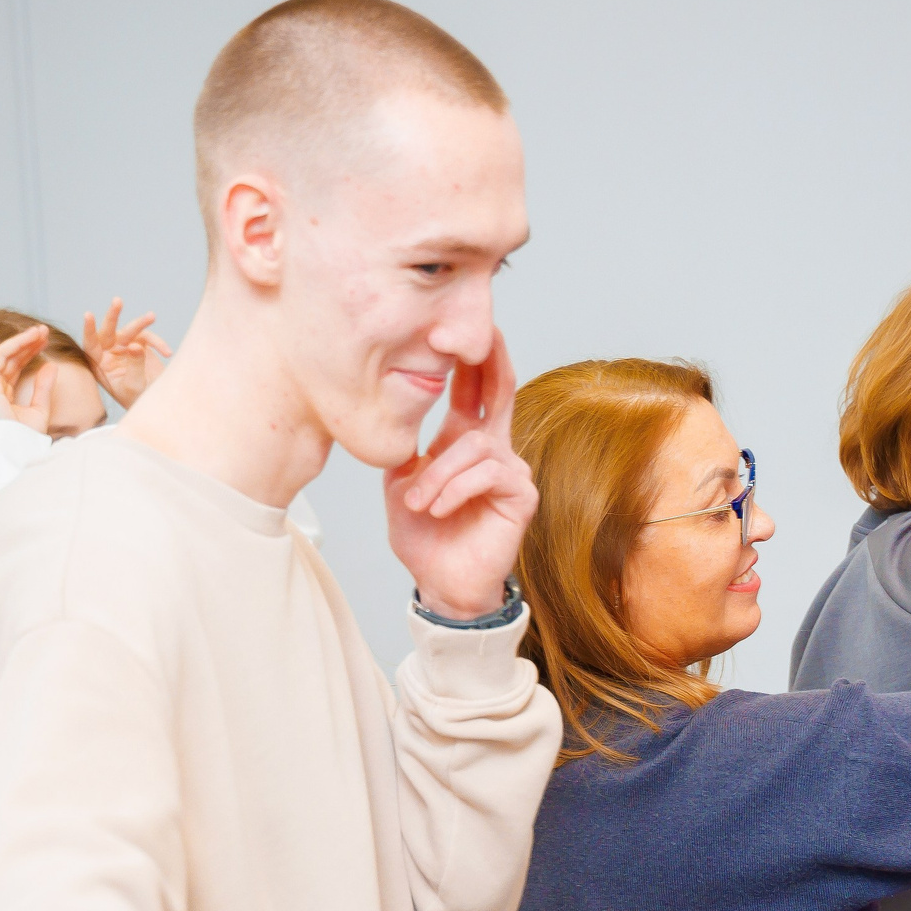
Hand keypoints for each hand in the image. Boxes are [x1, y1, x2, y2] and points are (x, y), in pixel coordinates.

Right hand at [0, 322, 52, 433]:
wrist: (17, 451)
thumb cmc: (25, 439)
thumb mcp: (40, 410)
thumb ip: (44, 387)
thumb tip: (52, 365)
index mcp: (1, 395)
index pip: (14, 366)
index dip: (28, 351)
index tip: (45, 341)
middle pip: (9, 358)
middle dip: (26, 343)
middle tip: (44, 331)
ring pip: (0, 355)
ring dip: (19, 341)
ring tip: (39, 331)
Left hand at [82, 297, 171, 408]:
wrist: (156, 404)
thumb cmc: (139, 400)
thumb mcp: (135, 385)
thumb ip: (134, 365)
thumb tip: (134, 345)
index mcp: (99, 365)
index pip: (90, 345)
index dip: (89, 330)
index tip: (89, 315)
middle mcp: (109, 354)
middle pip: (108, 331)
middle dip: (113, 316)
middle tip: (118, 301)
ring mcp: (124, 348)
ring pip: (129, 331)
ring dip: (141, 324)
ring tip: (152, 316)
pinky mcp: (139, 346)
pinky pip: (146, 337)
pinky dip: (158, 342)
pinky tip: (167, 352)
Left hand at [386, 330, 536, 620]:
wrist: (442, 583)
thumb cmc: (426, 537)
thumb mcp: (402, 484)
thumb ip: (404, 447)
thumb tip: (390, 412)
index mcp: (465, 441)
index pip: (475, 387)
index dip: (472, 356)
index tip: (455, 328)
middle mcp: (494, 448)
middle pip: (500, 389)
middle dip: (489, 359)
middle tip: (478, 335)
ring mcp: (511, 470)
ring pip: (474, 445)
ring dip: (437, 474)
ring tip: (419, 502)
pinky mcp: (521, 494)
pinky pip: (485, 473)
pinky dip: (454, 489)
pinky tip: (438, 508)